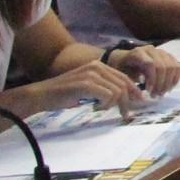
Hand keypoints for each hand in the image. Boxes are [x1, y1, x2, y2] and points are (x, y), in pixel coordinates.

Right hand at [14, 58, 141, 117]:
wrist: (41, 95)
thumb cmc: (63, 94)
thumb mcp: (87, 88)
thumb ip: (103, 87)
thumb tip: (122, 97)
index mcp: (98, 66)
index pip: (123, 77)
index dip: (133, 90)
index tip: (138, 102)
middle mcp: (96, 67)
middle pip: (123, 84)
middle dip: (128, 101)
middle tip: (126, 114)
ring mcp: (91, 74)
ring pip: (118, 91)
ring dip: (116, 105)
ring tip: (106, 111)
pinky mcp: (86, 84)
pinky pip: (108, 95)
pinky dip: (105, 104)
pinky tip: (96, 108)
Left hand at [106, 44, 179, 96]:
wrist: (124, 58)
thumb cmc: (122, 68)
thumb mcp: (120, 75)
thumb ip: (129, 84)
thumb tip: (138, 96)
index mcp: (138, 53)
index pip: (151, 64)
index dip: (152, 79)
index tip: (148, 91)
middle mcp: (152, 50)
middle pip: (163, 66)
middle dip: (161, 84)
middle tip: (155, 96)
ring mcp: (161, 52)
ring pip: (172, 67)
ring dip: (168, 83)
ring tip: (161, 93)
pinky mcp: (168, 56)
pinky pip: (177, 67)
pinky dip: (175, 79)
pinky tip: (169, 88)